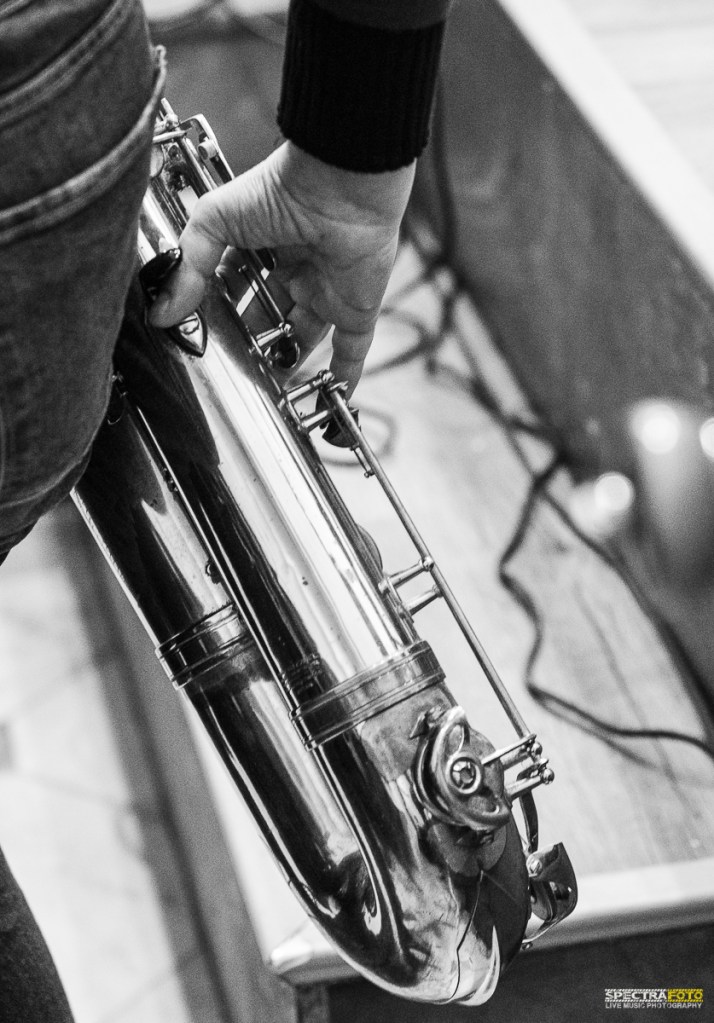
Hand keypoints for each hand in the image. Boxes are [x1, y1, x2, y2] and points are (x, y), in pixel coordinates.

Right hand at [149, 141, 415, 397]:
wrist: (340, 184)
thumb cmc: (280, 189)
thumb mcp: (216, 222)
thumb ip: (189, 267)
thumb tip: (161, 313)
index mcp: (262, 247)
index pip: (237, 289)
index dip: (220, 314)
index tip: (201, 340)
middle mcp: (295, 271)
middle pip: (270, 317)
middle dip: (252, 343)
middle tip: (230, 372)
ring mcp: (327, 291)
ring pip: (305, 337)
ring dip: (288, 362)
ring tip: (265, 394)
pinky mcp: (356, 309)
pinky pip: (351, 352)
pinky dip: (342, 376)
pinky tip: (328, 401)